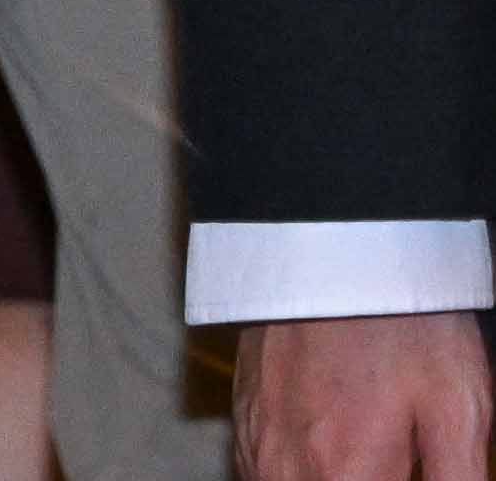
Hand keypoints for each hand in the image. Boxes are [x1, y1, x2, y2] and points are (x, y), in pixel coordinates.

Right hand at [239, 313, 491, 480]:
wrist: (337, 247)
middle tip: (400, 460)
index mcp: (345, 475)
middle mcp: (286, 467)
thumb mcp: (461, 411)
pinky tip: (339, 454)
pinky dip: (302, 475)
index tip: (412, 471)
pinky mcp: (244, 422)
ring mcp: (258, 445)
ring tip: (373, 455)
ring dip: (335, 479)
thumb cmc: (401, 321)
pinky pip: (266, 476)